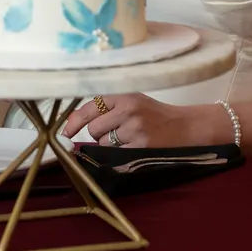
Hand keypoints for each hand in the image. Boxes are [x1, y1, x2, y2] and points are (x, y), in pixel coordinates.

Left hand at [63, 93, 227, 148]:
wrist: (186, 126)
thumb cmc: (156, 115)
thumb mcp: (133, 102)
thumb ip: (108, 109)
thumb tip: (74, 125)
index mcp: (124, 95)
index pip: (90, 107)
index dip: (74, 121)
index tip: (66, 132)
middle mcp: (128, 108)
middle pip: (94, 128)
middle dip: (99, 135)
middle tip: (116, 133)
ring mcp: (135, 127)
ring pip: (103, 143)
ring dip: (110, 146)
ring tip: (129, 139)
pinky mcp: (141, 145)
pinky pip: (116, 155)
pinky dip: (120, 155)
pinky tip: (134, 147)